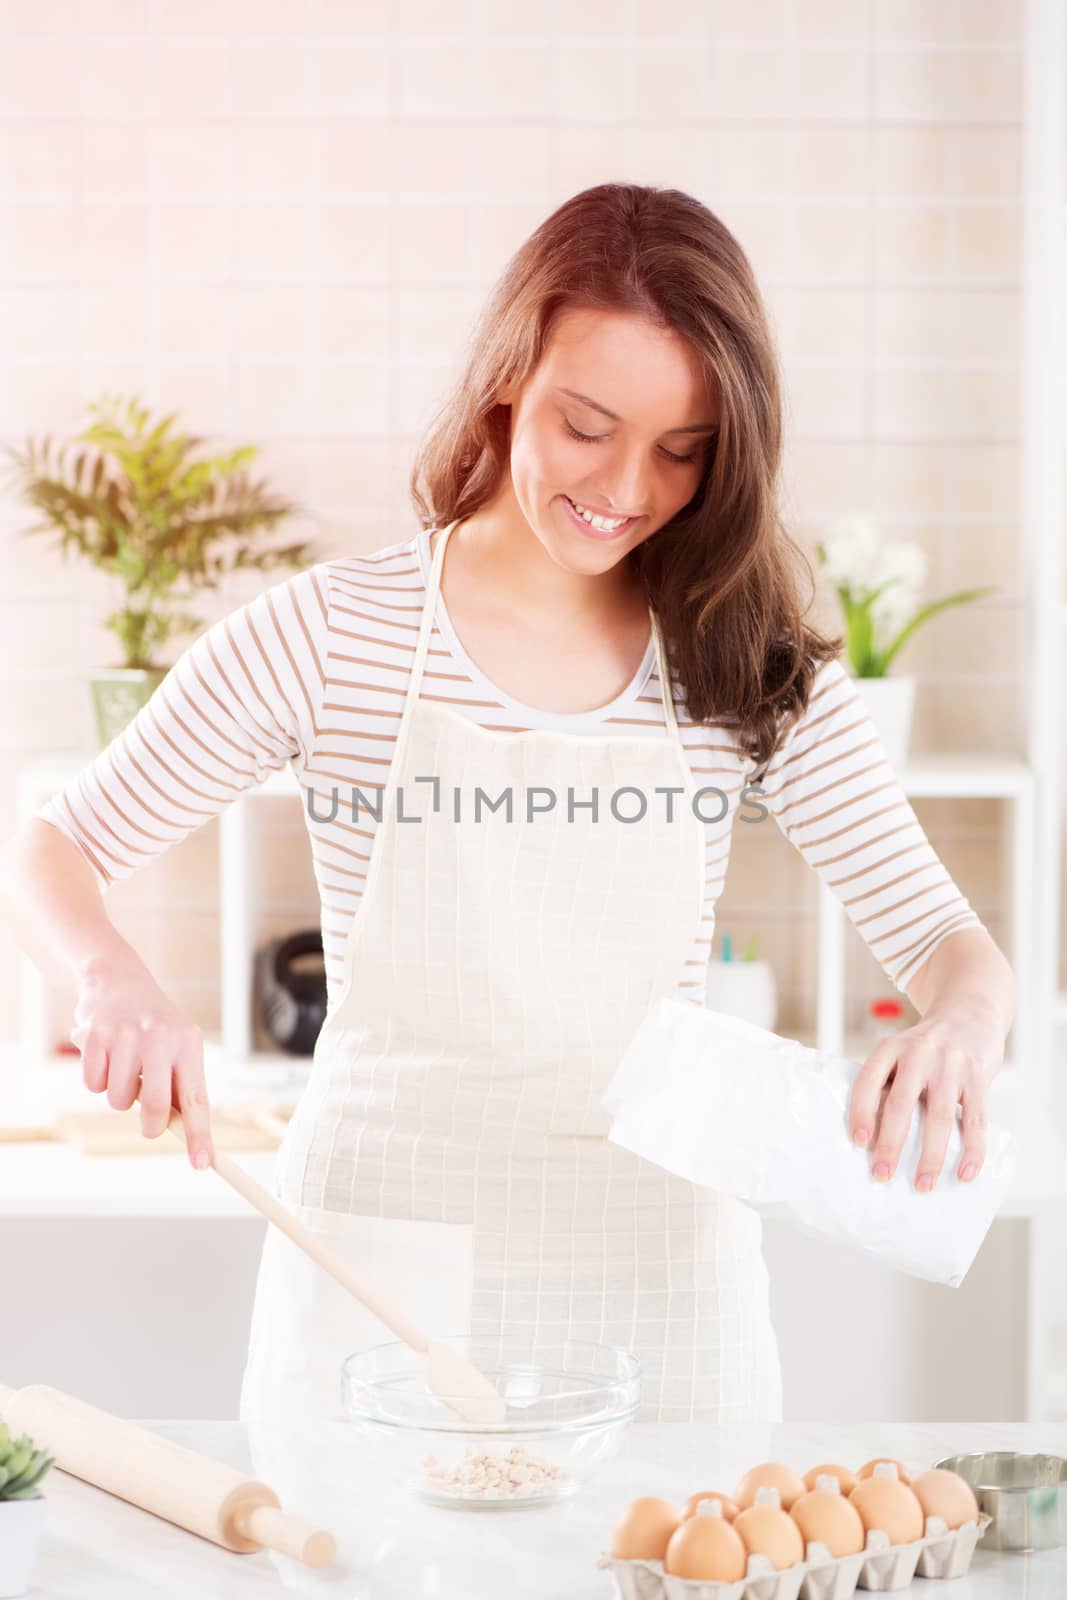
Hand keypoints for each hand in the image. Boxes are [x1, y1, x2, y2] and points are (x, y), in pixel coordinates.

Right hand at [70, 953, 214, 1170]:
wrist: (117, 980)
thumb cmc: (152, 1026)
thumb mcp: (176, 1046)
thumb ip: (178, 1085)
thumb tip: (184, 1133)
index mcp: (187, 1043)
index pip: (196, 1098)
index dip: (199, 1134)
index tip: (203, 1164)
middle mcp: (160, 1037)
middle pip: (157, 1106)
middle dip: (152, 1126)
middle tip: (150, 1127)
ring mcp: (125, 1035)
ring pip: (119, 1100)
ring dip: (119, 1095)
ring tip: (124, 1066)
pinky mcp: (95, 1035)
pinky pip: (93, 1084)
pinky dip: (96, 1079)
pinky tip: (104, 1055)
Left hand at [847, 1007, 1003, 1190]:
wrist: (968, 1014)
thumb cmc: (925, 1046)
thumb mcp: (899, 1051)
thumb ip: (887, 1083)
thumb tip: (869, 1138)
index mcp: (890, 1048)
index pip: (868, 1081)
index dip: (861, 1112)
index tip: (858, 1143)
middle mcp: (919, 1054)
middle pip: (901, 1104)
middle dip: (890, 1145)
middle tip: (881, 1174)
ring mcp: (951, 1065)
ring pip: (938, 1117)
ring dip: (930, 1156)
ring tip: (922, 1185)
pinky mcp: (978, 1077)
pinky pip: (975, 1120)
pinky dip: (972, 1150)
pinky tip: (965, 1173)